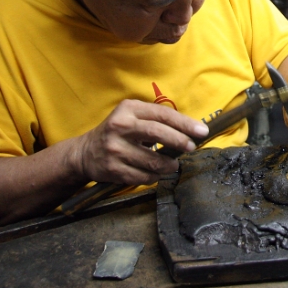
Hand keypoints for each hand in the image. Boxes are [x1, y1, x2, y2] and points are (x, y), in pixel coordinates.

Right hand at [74, 99, 208, 185]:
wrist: (85, 152)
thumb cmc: (118, 132)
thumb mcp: (132, 116)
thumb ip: (156, 119)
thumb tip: (190, 130)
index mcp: (128, 109)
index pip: (162, 114)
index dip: (184, 123)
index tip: (201, 131)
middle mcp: (120, 127)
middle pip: (157, 133)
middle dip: (179, 141)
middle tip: (191, 147)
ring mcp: (115, 149)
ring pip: (151, 160)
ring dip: (168, 164)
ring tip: (173, 164)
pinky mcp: (112, 169)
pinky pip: (142, 177)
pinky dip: (154, 177)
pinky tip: (155, 173)